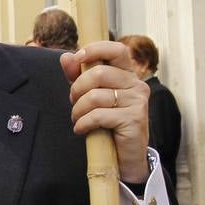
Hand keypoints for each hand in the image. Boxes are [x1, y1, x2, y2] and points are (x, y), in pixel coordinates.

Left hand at [61, 41, 150, 182]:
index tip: (78, 58)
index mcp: (127, 74)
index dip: (96, 49)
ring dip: (78, 110)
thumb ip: (78, 75)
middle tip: (74, 102)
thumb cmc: (108, 121)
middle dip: (77, 89)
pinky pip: (98, 116)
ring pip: (95, 96)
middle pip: (98, 73)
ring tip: (78, 118)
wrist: (125, 155)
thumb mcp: (90, 95)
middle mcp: (137, 85)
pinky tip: (81, 129)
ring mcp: (138, 102)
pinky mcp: (134, 120)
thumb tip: (66, 56)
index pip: (117, 49)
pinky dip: (83, 123)